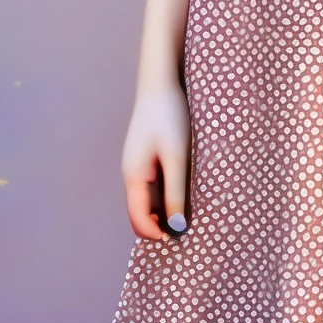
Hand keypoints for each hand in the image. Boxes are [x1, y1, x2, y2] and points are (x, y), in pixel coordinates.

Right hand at [122, 83, 191, 241]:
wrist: (161, 82)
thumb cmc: (170, 117)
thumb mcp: (177, 157)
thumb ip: (176, 192)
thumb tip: (176, 228)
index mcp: (134, 177)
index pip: (139, 219)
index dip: (157, 234)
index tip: (181, 241)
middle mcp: (132, 174)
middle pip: (141, 213)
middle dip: (159, 226)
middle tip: (187, 232)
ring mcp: (139, 165)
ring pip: (148, 200)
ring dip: (164, 211)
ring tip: (190, 215)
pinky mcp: (148, 156)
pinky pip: (154, 185)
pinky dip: (166, 196)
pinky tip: (185, 194)